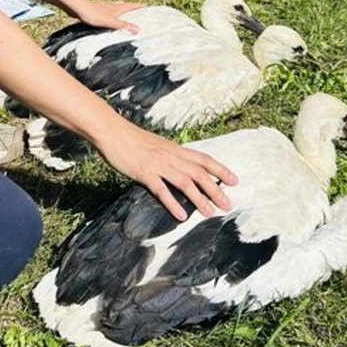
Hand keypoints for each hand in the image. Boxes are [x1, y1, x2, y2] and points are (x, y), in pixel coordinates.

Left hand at [73, 0, 145, 34]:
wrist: (76, 7)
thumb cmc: (92, 14)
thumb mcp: (110, 22)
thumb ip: (123, 25)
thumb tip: (138, 29)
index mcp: (117, 7)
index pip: (132, 6)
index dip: (140, 6)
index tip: (148, 6)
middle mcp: (112, 5)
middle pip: (126, 5)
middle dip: (133, 8)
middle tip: (139, 11)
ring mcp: (104, 6)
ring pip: (117, 7)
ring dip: (123, 9)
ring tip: (126, 14)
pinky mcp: (97, 8)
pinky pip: (109, 10)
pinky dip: (113, 13)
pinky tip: (109, 17)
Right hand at [94, 122, 237, 221]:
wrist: (111, 131)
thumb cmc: (131, 139)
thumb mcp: (156, 145)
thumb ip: (168, 156)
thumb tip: (179, 167)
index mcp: (174, 149)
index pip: (203, 159)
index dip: (220, 170)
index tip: (234, 181)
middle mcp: (170, 156)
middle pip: (199, 173)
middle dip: (215, 189)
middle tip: (228, 204)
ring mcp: (158, 164)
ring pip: (185, 182)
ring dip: (200, 198)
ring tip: (211, 213)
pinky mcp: (144, 173)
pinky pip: (161, 190)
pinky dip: (172, 203)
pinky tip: (181, 216)